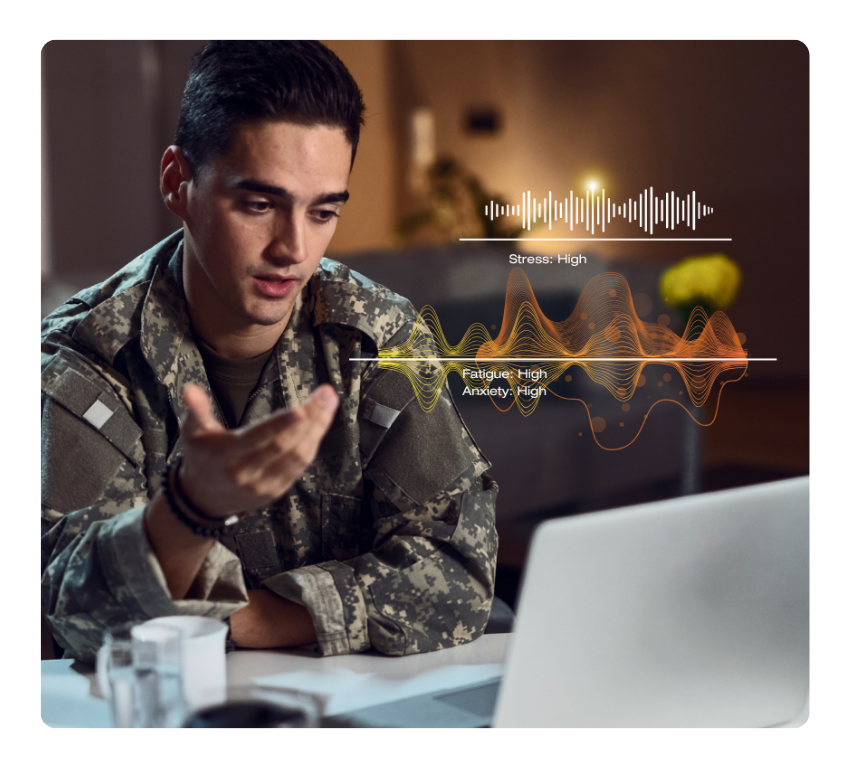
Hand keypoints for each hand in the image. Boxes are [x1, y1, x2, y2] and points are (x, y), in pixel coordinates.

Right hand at [177, 383, 338, 518]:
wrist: (203, 500)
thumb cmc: (202, 457)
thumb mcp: (192, 433)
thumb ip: (196, 411)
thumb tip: (190, 389)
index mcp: (226, 456)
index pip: (257, 439)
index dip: (281, 424)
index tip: (302, 409)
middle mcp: (246, 473)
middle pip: (284, 445)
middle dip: (310, 419)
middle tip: (327, 394)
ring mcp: (264, 485)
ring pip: (298, 456)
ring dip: (318, 428)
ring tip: (329, 402)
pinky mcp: (276, 491)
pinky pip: (300, 466)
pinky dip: (313, 443)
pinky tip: (321, 422)